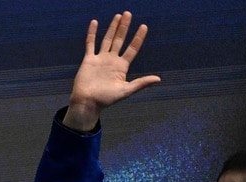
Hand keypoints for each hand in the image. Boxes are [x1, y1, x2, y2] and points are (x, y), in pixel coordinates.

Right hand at [63, 12, 160, 132]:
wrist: (87, 103)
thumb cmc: (106, 99)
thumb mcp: (126, 91)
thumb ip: (141, 83)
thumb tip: (158, 79)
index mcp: (122, 66)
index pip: (132, 48)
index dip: (138, 38)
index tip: (143, 26)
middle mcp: (112, 60)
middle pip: (120, 40)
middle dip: (124, 27)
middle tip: (128, 14)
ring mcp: (100, 59)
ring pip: (107, 39)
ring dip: (112, 28)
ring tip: (118, 16)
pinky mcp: (89, 60)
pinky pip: (90, 44)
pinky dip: (92, 33)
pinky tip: (95, 22)